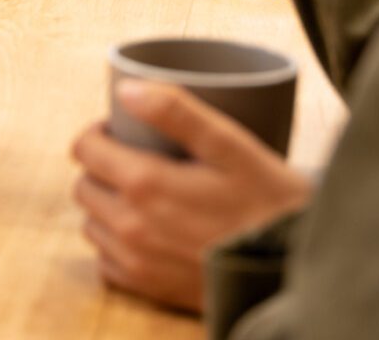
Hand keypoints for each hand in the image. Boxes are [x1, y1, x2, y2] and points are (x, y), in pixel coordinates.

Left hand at [71, 81, 311, 311]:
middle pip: (85, 186)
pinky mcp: (148, 287)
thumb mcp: (230, 145)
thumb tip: (126, 91)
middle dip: (102, 168)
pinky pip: (107, 261)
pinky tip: (147, 232)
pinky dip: (117, 243)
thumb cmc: (267, 200)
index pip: (85, 150)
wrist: (293, 265)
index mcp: (144, 183)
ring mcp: (137, 261)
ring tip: (144, 195)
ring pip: (92, 223)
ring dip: (108, 205)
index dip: (99, 133)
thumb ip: (176, 112)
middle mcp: (131, 226)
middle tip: (137, 160)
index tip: (122, 131)